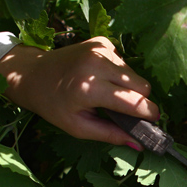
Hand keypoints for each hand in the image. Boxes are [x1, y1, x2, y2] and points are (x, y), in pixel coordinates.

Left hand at [0, 37, 158, 146]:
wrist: (32, 73)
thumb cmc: (53, 105)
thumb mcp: (78, 127)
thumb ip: (110, 134)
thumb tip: (140, 144)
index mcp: (89, 88)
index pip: (134, 101)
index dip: (148, 113)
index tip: (154, 121)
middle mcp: (97, 65)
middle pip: (142, 86)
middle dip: (140, 101)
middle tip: (126, 111)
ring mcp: (100, 49)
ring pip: (135, 75)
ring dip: (128, 87)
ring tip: (107, 93)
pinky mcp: (102, 41)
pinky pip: (125, 64)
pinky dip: (119, 74)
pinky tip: (101, 78)